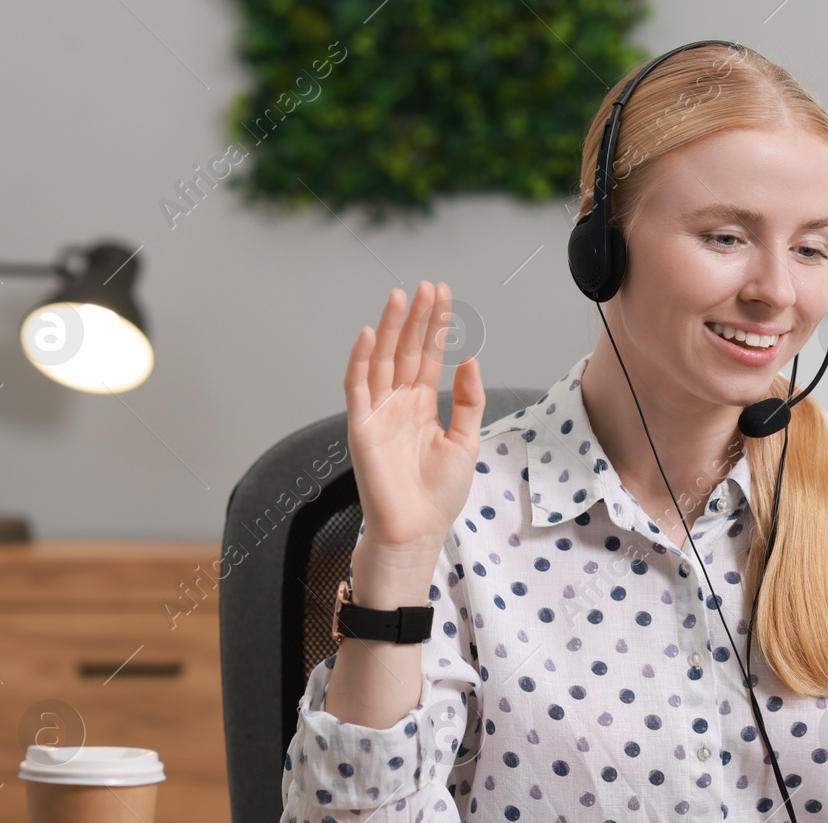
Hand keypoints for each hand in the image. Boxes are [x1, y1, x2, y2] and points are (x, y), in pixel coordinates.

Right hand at [344, 281, 484, 559]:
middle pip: (405, 350)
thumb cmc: (438, 494)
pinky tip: (367, 334)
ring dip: (388, 328)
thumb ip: (468, 401)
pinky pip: (357, 388)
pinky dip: (359, 360)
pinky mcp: (361, 427)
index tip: (443, 296)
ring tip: (400, 296)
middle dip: (416, 318)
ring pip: (381, 360)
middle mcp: (398, 404)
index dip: (435, 327)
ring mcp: (378, 413)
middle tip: (427, 286)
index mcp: (422, 406)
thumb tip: (470, 360)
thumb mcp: (465, 442)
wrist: (417, 530)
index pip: (427, 356)